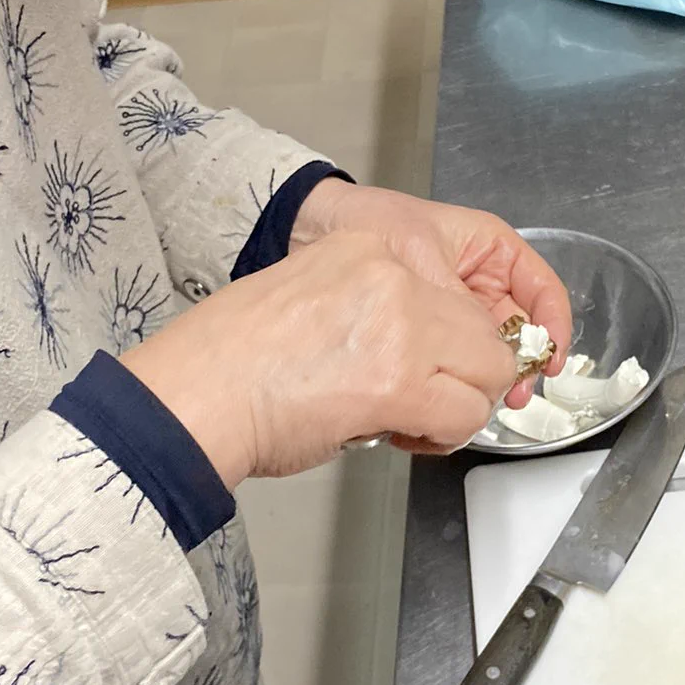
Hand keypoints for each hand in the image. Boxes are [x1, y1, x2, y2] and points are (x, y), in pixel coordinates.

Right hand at [120, 230, 518, 483]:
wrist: (196, 395)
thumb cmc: (230, 362)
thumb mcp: (307, 298)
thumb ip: (370, 311)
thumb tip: (410, 354)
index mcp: (366, 248)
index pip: (450, 290)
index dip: (449, 339)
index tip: (429, 364)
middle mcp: (391, 276)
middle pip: (482, 329)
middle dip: (468, 373)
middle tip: (434, 400)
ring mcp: (402, 327)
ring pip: (487, 370)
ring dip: (462, 405)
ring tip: (419, 421)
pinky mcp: (401, 383)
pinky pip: (464, 414)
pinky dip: (446, 435)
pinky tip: (408, 436)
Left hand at [293, 181, 572, 410]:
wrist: (305, 231)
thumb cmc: (362, 220)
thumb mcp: (420, 256)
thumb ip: (455, 304)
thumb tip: (485, 357)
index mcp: (486, 247)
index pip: (539, 287)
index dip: (552, 326)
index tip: (548, 362)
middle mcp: (475, 278)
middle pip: (517, 329)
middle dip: (516, 366)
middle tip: (507, 398)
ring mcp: (451, 306)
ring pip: (485, 351)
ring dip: (483, 381)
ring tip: (472, 407)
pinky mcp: (423, 331)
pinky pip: (450, 359)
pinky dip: (450, 382)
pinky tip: (440, 398)